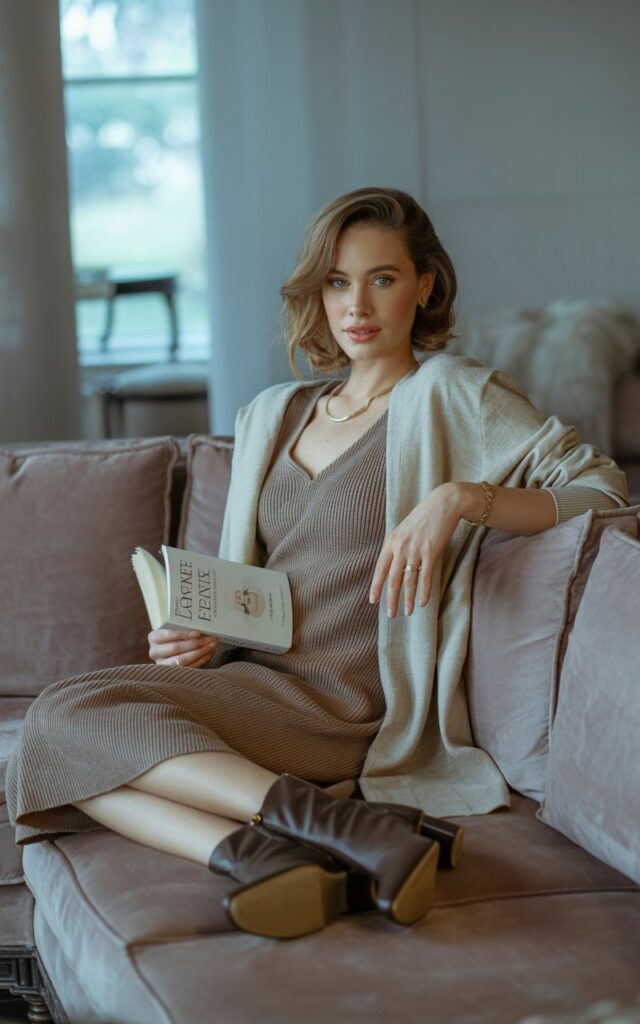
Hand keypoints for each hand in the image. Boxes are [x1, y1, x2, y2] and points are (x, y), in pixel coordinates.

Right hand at [148, 628, 218, 668]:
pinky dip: (201, 660)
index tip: (198, 633)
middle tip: (211, 638)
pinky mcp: (172, 674)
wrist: (171, 649)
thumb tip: (202, 629)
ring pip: (182, 660)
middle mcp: (155, 652)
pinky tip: (209, 653)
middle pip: (176, 648)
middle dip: (196, 643)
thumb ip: (184, 628)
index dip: (183, 634)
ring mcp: (162, 665)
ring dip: (200, 652)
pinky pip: (188, 668)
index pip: (168, 635)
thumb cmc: (176, 636)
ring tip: (212, 645)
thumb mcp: (176, 629)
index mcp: (154, 637)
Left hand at [369, 483, 462, 617]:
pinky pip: (426, 577)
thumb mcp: (404, 530)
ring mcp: (415, 550)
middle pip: (393, 579)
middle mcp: (400, 547)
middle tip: (390, 615)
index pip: (380, 569)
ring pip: (409, 581)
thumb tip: (392, 565)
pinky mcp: (431, 552)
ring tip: (408, 613)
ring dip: (408, 599)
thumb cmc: (424, 518)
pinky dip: (424, 592)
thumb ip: (397, 546)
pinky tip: (423, 603)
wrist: (443, 504)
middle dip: (391, 599)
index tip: (373, 601)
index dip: (376, 586)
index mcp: (391, 542)